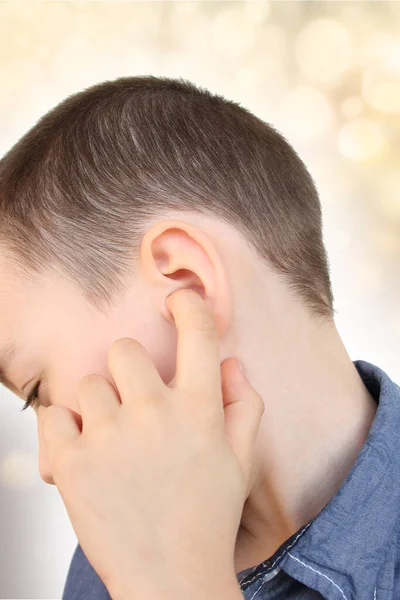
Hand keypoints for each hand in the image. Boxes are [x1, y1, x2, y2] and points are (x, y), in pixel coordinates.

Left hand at [40, 289, 264, 599]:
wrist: (171, 578)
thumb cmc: (207, 517)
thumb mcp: (240, 461)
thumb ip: (244, 405)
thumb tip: (233, 363)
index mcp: (199, 410)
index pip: (197, 333)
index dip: (188, 305)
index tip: (177, 301)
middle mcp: (154, 414)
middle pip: (123, 349)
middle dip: (126, 369)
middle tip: (133, 401)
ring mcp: (111, 436)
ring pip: (87, 384)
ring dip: (97, 407)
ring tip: (112, 442)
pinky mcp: (72, 463)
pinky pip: (52, 416)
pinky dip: (63, 430)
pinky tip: (84, 454)